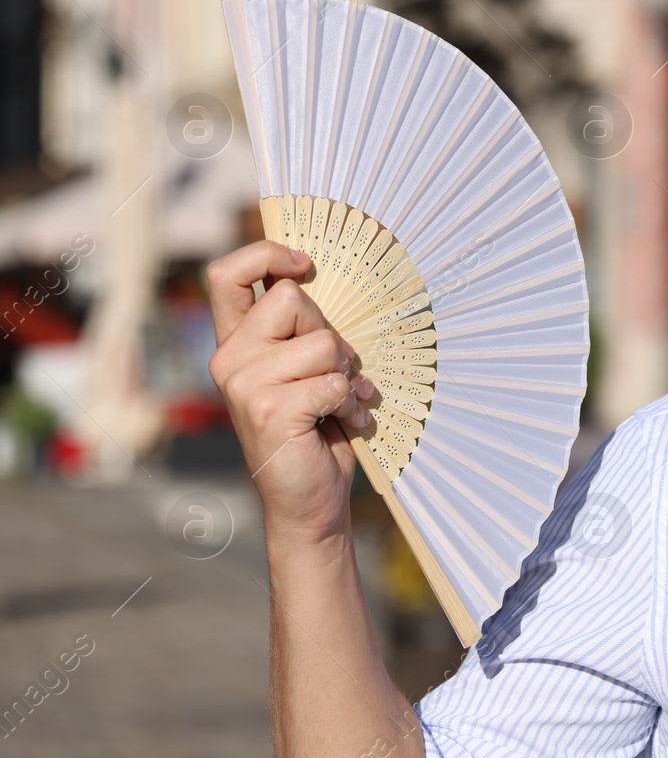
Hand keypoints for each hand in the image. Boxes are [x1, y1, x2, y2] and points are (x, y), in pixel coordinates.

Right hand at [206, 241, 375, 546]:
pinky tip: (342, 424)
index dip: (265, 255)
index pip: (227, 274)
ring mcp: (245, 385)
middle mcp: (230, 360)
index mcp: (236, 344)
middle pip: (293, 299)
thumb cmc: (315, 432)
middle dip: (331, 335)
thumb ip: (304, 332)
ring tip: (337, 405)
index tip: (303, 264)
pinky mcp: (269, 410)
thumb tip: (320, 280)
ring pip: (323, 341)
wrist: (309, 502)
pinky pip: (333, 382)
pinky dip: (351, 405)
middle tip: (334, 376)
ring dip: (346, 376)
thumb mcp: (306, 371)